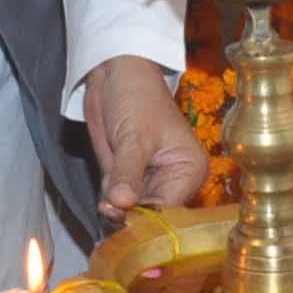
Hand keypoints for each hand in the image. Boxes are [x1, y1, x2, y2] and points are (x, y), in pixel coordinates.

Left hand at [83, 55, 207, 218]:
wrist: (115, 74)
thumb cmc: (136, 98)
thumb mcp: (134, 137)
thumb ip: (127, 173)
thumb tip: (122, 204)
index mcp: (188, 170)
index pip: (171, 208)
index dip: (148, 218)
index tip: (123, 218)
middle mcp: (173, 180)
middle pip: (152, 213)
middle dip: (129, 214)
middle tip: (107, 207)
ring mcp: (149, 179)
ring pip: (132, 208)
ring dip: (115, 206)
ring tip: (105, 197)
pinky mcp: (127, 175)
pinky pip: (117, 198)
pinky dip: (108, 196)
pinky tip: (104, 188)